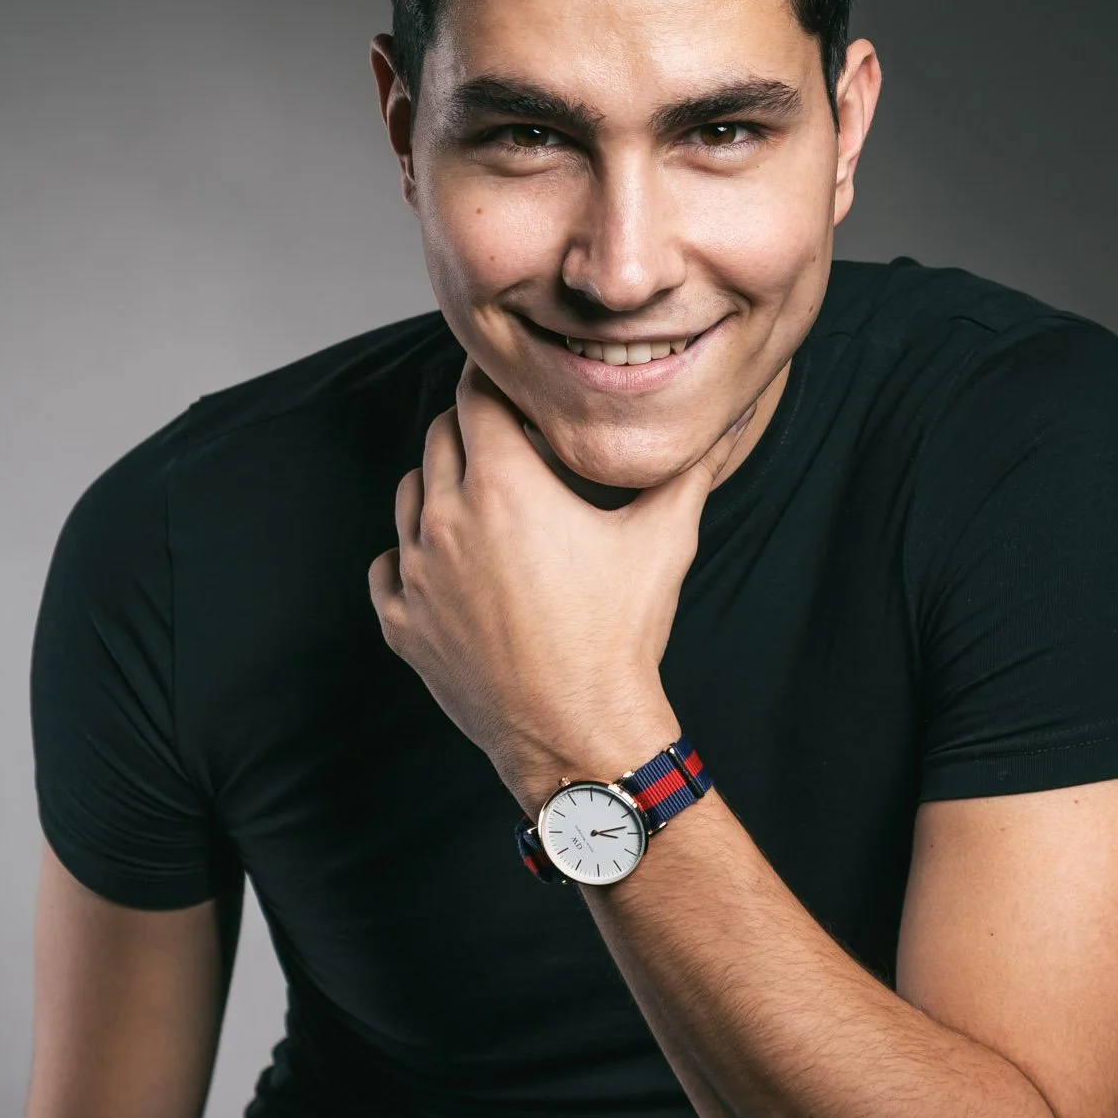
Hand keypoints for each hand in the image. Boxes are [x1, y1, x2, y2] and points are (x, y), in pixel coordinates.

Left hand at [368, 356, 755, 813]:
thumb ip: (689, 469)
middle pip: (439, 435)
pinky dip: (412, 557)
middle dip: (474, 429)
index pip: (477, 395)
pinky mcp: (401, 621)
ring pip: (409, 494)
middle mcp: (447, 518)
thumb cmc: (619, 635)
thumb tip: (730, 421)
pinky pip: (387, 565)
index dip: (501, 386)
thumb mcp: (664, 540)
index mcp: (504, 483)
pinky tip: (453, 568)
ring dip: (442, 486)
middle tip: (512, 445)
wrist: (578, 730)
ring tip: (487, 507)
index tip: (520, 394)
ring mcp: (414, 572)